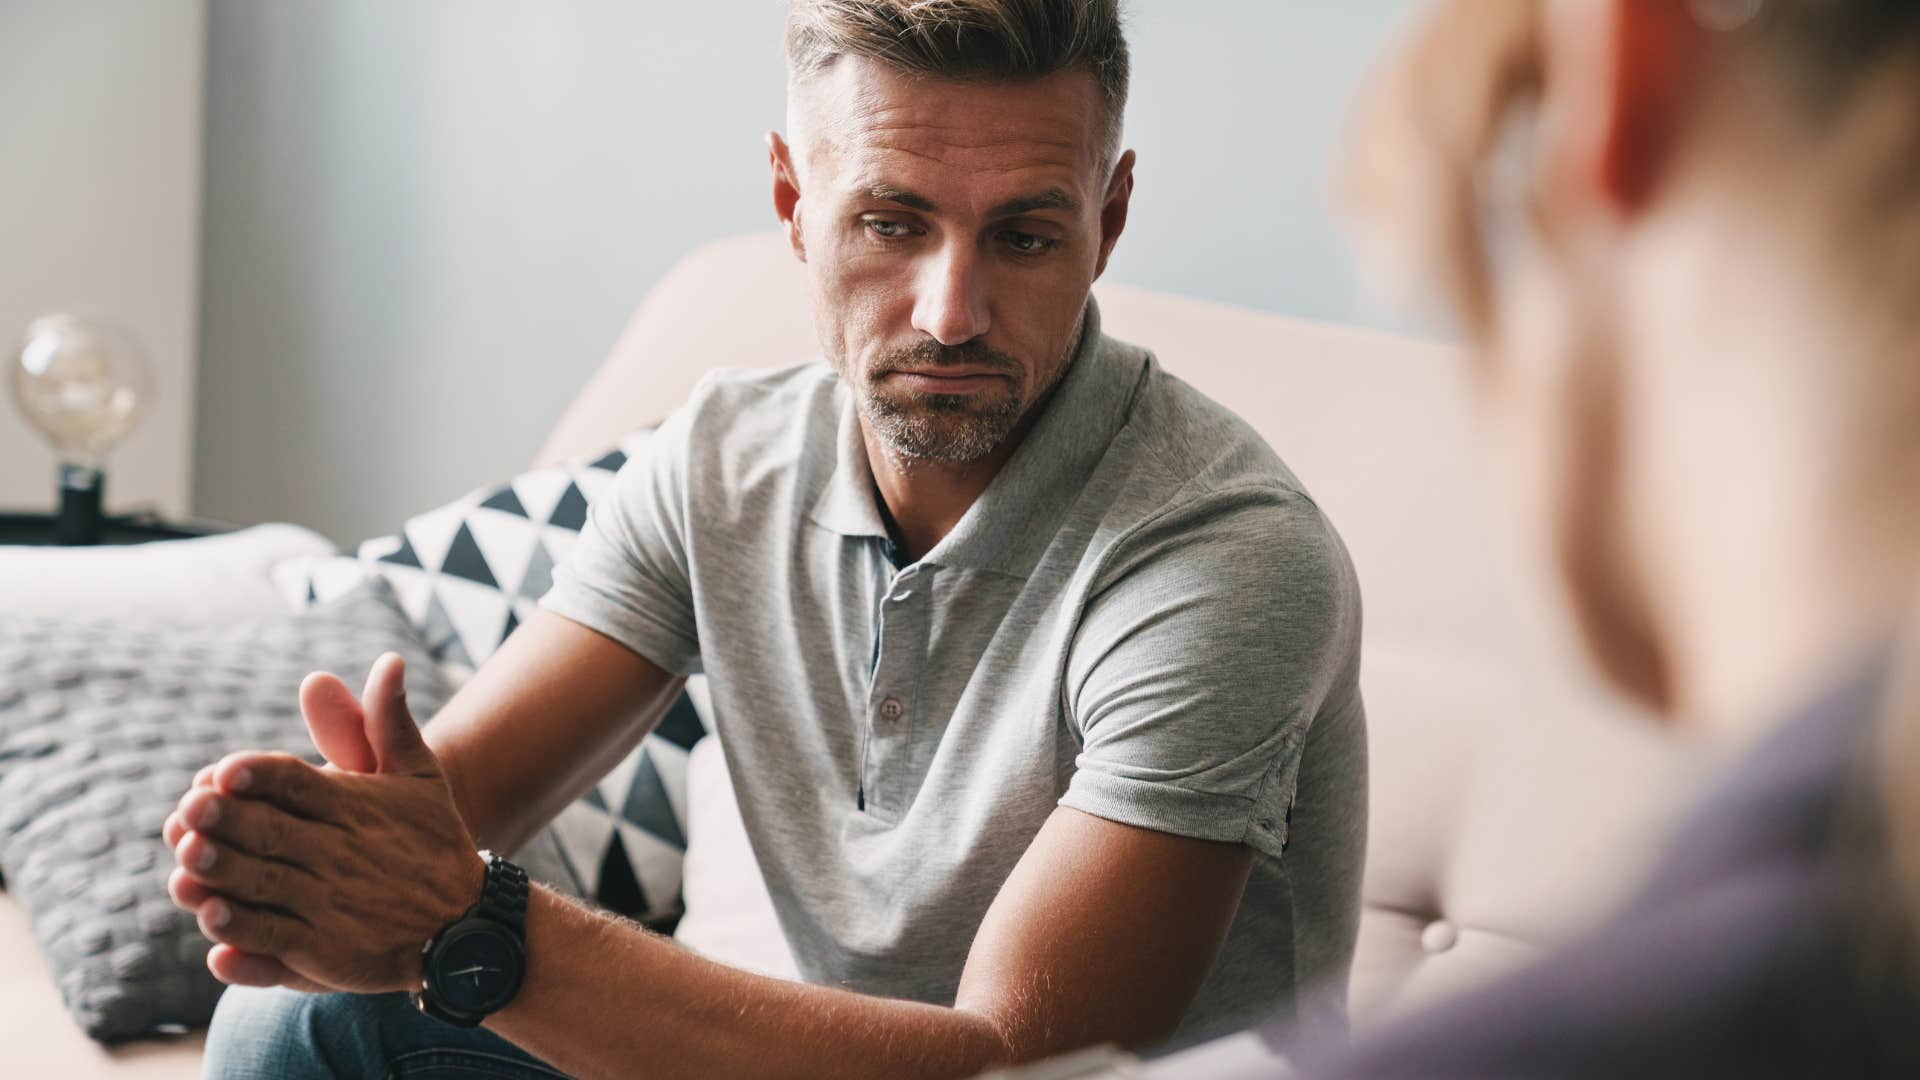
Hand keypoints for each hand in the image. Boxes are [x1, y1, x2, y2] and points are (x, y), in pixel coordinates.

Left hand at [163, 653, 483, 993]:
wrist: (465, 923)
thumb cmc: (432, 838)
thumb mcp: (420, 775)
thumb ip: (390, 720)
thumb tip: (389, 660)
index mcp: (355, 806)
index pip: (299, 783)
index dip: (260, 775)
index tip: (223, 770)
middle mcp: (340, 852)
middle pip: (274, 832)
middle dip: (230, 820)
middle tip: (188, 810)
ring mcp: (330, 903)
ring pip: (267, 884)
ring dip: (225, 872)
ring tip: (186, 858)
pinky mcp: (323, 949)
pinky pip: (274, 937)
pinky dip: (243, 929)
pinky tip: (212, 916)